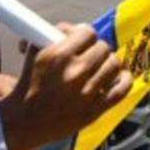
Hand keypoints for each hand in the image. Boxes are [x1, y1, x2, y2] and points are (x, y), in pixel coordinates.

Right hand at [0, 24, 131, 149]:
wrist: (25, 121)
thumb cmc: (29, 86)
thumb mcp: (35, 53)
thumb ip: (54, 35)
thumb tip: (75, 28)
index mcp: (59, 55)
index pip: (88, 32)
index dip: (86, 35)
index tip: (83, 41)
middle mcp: (74, 72)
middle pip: (103, 47)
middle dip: (97, 49)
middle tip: (91, 55)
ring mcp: (86, 93)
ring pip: (114, 64)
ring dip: (109, 63)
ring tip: (101, 67)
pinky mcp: (94, 110)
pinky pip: (121, 90)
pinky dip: (124, 80)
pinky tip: (119, 77)